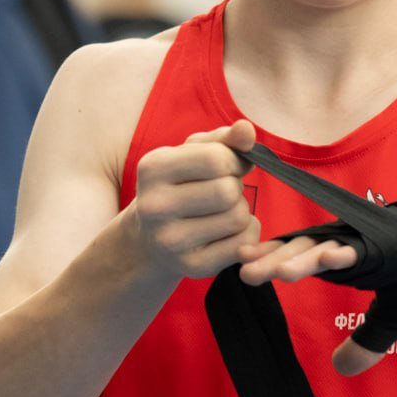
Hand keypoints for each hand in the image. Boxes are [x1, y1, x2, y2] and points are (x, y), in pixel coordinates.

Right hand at [133, 121, 260, 278]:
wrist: (150, 237)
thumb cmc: (180, 184)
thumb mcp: (193, 154)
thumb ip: (223, 138)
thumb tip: (247, 129)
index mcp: (152, 168)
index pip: (216, 159)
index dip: (233, 160)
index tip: (228, 166)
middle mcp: (154, 206)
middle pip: (228, 191)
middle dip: (236, 187)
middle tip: (223, 191)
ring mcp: (169, 241)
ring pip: (238, 218)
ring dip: (241, 210)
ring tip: (221, 210)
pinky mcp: (190, 267)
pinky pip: (243, 245)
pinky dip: (246, 234)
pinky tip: (226, 231)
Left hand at [237, 235, 396, 375]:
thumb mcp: (389, 319)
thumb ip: (365, 341)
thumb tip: (342, 368)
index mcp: (338, 254)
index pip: (296, 254)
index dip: (270, 259)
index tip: (242, 267)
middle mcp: (345, 243)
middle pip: (300, 250)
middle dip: (272, 261)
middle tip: (244, 272)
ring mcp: (364, 241)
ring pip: (324, 248)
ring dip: (301, 259)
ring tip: (278, 273)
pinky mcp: (386, 243)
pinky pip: (361, 248)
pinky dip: (345, 252)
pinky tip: (330, 258)